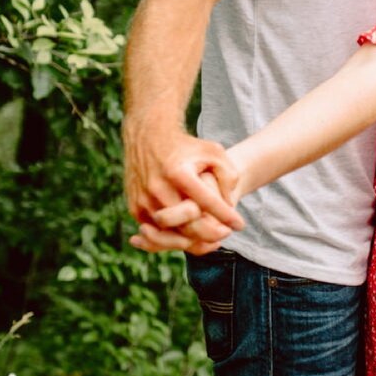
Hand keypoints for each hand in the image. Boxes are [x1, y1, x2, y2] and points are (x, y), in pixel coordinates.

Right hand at [134, 143, 250, 251]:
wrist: (148, 136)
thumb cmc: (186, 146)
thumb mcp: (213, 152)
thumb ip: (227, 175)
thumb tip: (228, 204)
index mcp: (178, 173)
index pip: (206, 202)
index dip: (225, 216)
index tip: (240, 225)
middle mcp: (158, 188)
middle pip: (187, 225)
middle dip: (209, 234)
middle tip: (225, 234)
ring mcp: (144, 200)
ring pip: (170, 233)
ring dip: (192, 240)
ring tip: (210, 239)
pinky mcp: (135, 207)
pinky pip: (156, 232)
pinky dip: (173, 236)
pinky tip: (190, 235)